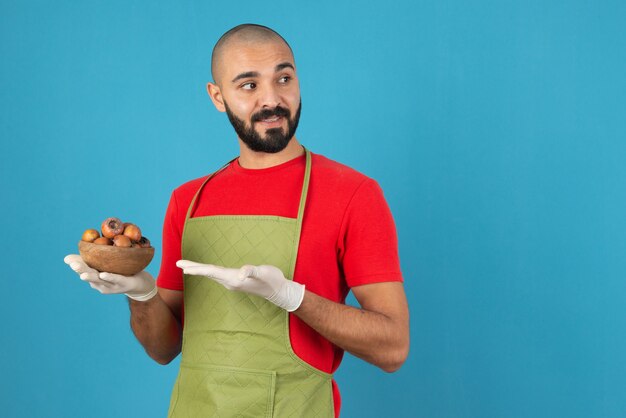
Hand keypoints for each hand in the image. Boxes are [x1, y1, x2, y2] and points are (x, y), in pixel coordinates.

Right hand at [64, 254, 157, 301]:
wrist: (138, 283)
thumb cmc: (119, 272)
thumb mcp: (105, 265)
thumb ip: (92, 259)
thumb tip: (75, 251)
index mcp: (95, 277)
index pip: (82, 270)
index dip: (75, 264)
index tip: (68, 259)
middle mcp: (100, 283)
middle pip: (89, 276)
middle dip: (80, 270)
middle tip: (73, 265)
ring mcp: (110, 286)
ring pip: (99, 280)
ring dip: (91, 277)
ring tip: (83, 274)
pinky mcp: (122, 285)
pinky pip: (115, 280)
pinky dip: (109, 277)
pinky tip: (103, 274)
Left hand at [176, 260, 304, 311]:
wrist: (279, 291)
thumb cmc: (272, 280)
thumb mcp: (264, 273)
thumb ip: (252, 271)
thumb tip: (241, 273)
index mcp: (233, 279)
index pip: (211, 272)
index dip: (197, 268)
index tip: (183, 267)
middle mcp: (230, 282)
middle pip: (208, 273)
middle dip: (193, 268)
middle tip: (178, 263)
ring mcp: (232, 283)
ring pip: (212, 275)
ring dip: (199, 270)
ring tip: (187, 267)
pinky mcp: (236, 281)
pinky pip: (217, 275)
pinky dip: (208, 272)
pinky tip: (206, 271)